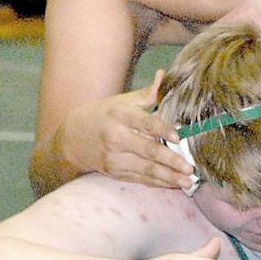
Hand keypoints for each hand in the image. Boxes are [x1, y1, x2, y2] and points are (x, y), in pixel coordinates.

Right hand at [60, 71, 196, 188]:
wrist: (71, 139)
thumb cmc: (102, 115)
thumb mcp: (121, 101)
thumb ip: (146, 94)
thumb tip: (164, 75)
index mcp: (120, 116)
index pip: (144, 122)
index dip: (162, 129)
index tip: (178, 136)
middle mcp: (116, 138)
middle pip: (147, 150)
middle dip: (170, 160)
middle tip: (189, 166)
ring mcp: (114, 159)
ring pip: (145, 170)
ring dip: (168, 177)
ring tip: (187, 181)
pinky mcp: (115, 173)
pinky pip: (140, 179)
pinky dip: (158, 183)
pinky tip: (174, 184)